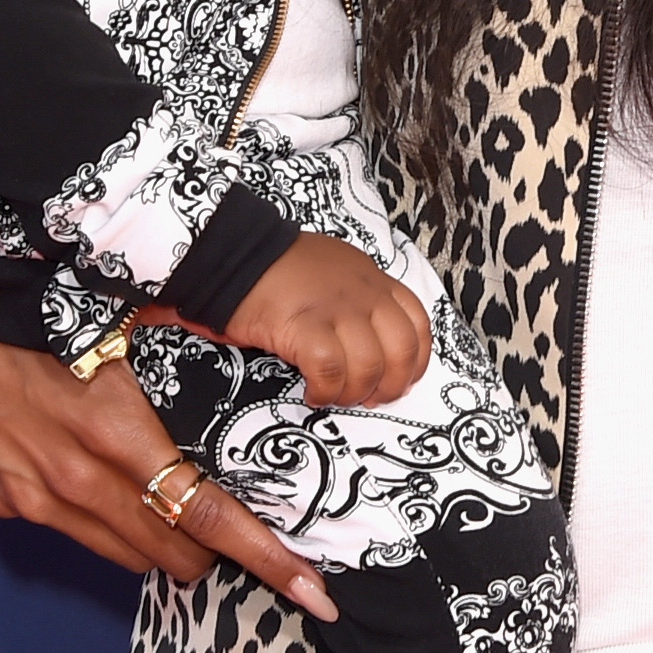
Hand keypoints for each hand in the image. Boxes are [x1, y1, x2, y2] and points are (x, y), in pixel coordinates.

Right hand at [0, 313, 336, 618]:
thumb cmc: (37, 305)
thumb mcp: (124, 328)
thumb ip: (180, 372)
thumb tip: (243, 390)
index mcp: (115, 431)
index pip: (207, 514)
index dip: (264, 557)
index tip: (311, 588)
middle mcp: (75, 479)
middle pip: (173, 552)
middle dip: (215, 550)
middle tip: (237, 526)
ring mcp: (35, 497)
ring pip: (127, 555)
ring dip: (162, 541)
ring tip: (175, 505)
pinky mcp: (6, 500)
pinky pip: (78, 533)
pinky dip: (108, 521)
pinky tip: (107, 483)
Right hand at [225, 234, 432, 406]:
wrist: (235, 254)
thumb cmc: (279, 269)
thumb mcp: (336, 271)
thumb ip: (359, 299)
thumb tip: (371, 347)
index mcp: (372, 281)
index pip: (417, 323)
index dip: (415, 362)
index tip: (399, 381)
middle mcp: (362, 292)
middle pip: (401, 349)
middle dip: (390, 385)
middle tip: (367, 398)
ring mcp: (335, 308)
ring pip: (368, 364)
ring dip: (353, 392)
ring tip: (333, 395)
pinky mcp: (303, 324)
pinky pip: (330, 369)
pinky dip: (324, 390)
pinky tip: (312, 392)